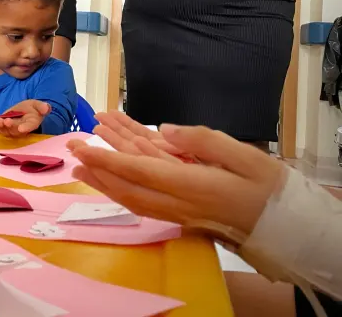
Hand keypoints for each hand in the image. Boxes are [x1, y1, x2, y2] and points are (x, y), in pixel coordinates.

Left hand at [0, 100, 50, 137]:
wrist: (23, 110)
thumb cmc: (32, 108)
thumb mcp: (37, 104)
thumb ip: (42, 106)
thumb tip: (46, 108)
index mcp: (32, 123)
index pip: (30, 126)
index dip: (25, 128)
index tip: (21, 129)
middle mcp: (23, 128)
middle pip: (17, 130)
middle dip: (11, 126)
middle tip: (7, 121)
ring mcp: (13, 129)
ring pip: (8, 131)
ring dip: (3, 128)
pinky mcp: (6, 128)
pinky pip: (1, 130)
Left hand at [69, 120, 285, 236]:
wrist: (286, 227)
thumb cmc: (268, 189)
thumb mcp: (244, 156)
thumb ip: (202, 141)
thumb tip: (163, 130)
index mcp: (190, 185)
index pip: (137, 170)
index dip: (106, 158)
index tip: (83, 147)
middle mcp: (177, 202)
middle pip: (126, 185)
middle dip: (97, 166)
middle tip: (72, 146)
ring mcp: (177, 211)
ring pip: (131, 195)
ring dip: (103, 178)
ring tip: (80, 164)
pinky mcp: (181, 213)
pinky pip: (144, 201)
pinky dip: (122, 189)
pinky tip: (111, 179)